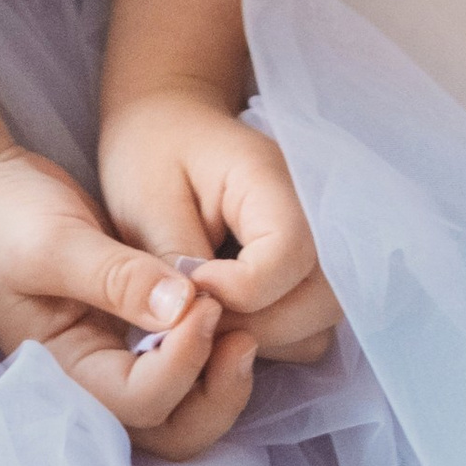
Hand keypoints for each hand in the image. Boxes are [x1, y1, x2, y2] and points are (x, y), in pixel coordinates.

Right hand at [0, 142, 260, 459]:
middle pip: (169, 430)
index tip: (205, 302)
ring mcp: (111, 362)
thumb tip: (186, 309)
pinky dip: (208, 354)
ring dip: (218, 380)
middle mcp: (91, 382)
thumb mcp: (55, 240)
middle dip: (215, 394)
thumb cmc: (2, 214)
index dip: (183, 363)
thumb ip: (118, 277)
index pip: (139, 402)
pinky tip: (222, 312)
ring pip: (182, 409)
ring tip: (241, 326)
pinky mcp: (127, 336)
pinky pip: (178, 367)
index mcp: (62, 374)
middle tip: (243, 335)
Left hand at [99, 88, 340, 366]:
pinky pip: (306, 331)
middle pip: (320, 298)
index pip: (289, 253)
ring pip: (317, 325)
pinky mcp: (309, 274)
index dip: (239, 291)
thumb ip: (172, 260)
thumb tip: (193, 318)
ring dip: (261, 337)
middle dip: (253, 325)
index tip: (186, 286)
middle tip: (192, 314)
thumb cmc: (151, 153)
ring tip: (204, 311)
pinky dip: (268, 336)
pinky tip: (225, 313)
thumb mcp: (146, 200)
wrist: (166, 128)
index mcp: (272, 178)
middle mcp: (314, 213)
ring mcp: (319, 246)